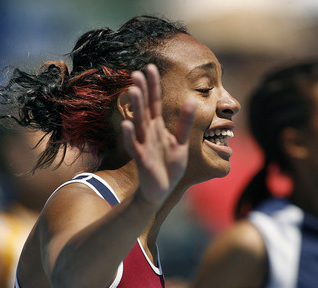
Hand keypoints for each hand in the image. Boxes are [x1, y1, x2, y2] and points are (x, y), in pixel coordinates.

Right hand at [121, 64, 196, 204]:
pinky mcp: (141, 159)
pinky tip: (126, 124)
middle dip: (142, 91)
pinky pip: (134, 145)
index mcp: (158, 127)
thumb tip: (192, 101)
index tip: (150, 67)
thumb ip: (186, 123)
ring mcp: (143, 145)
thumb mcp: (181, 142)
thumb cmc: (170, 166)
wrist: (160, 190)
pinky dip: (130, 135)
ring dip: (136, 107)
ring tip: (133, 90)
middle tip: (137, 72)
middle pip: (144, 109)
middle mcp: (148, 133)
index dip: (153, 85)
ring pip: (138, 123)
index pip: (154, 102)